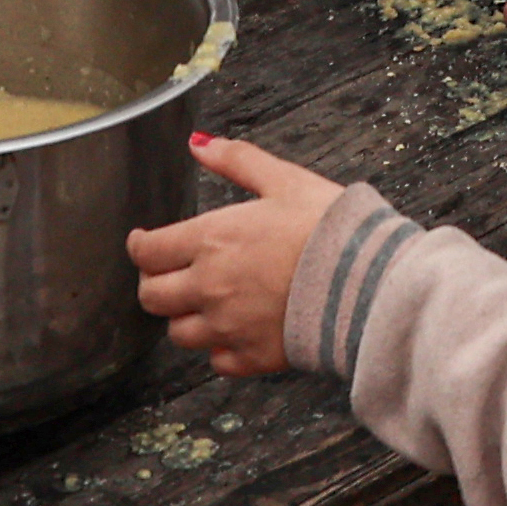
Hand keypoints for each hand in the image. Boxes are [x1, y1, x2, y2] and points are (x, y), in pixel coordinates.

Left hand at [126, 133, 340, 377]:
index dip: (140, 246)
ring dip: (183, 318)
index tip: (145, 243)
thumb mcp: (283, 180)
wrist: (366, 281)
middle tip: (168, 274)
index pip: (147, 252)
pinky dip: (218, 349)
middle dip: (154, 283)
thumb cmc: (327, 227)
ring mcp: (228, 327)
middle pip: (152, 298)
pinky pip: (216, 361)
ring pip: (178, 334)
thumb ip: (236, 161)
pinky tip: (233, 331)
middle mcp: (209, 287)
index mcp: (210, 241)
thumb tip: (198, 143)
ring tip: (202, 303)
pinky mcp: (252, 357)